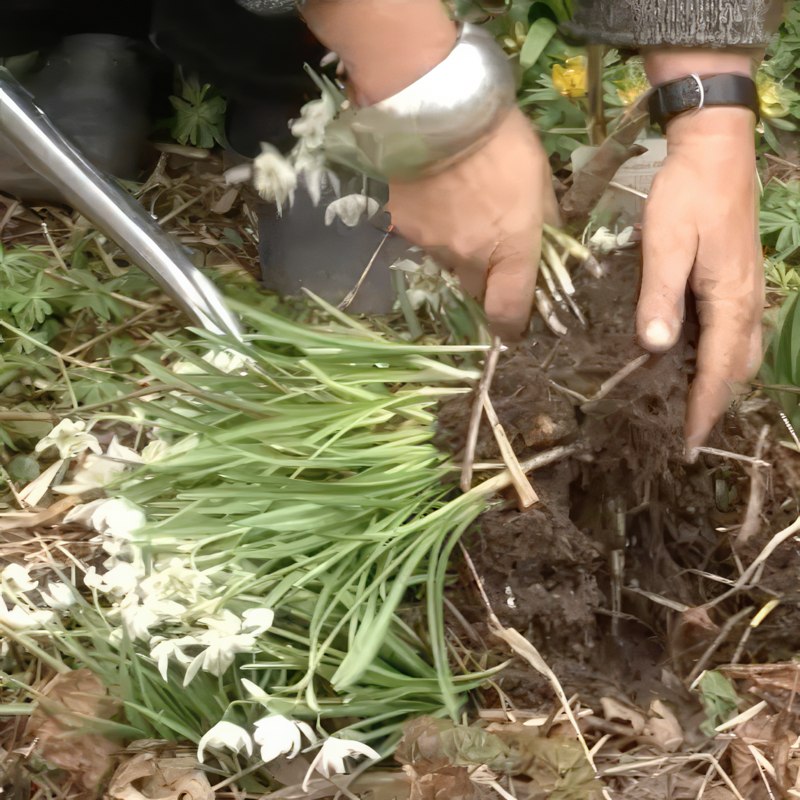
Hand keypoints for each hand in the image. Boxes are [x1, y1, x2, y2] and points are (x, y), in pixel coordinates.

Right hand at [301, 0, 557, 338]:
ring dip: (459, 249)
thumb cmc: (501, 141)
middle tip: (491, 248)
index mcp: (511, 249)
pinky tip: (437, 196)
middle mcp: (470, 258)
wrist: (439, 110)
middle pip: (476, 291)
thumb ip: (545, 219)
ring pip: (449, 263)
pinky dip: (434, 226)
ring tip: (461, 208)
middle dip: (485, 280)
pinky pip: (424, 240)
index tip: (515, 324)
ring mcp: (433, 246)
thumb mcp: (540, 177)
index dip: (512, 325)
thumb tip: (547, 242)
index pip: (509, 311)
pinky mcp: (405, 229)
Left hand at [637, 106, 763, 452]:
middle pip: (736, 370)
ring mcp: (747, 291)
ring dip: (718, 384)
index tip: (689, 444)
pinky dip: (719, 359)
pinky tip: (693, 363)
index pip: (718, 371)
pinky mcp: (738, 281)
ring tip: (689, 408)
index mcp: (730, 300)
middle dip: (713, 404)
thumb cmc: (687, 195)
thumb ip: (660, 295)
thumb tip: (653, 348)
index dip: (703, 410)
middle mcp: (747, 303)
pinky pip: (735, 334)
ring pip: (740, 354)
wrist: (715, 150)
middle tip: (685, 434)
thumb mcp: (666, 243)